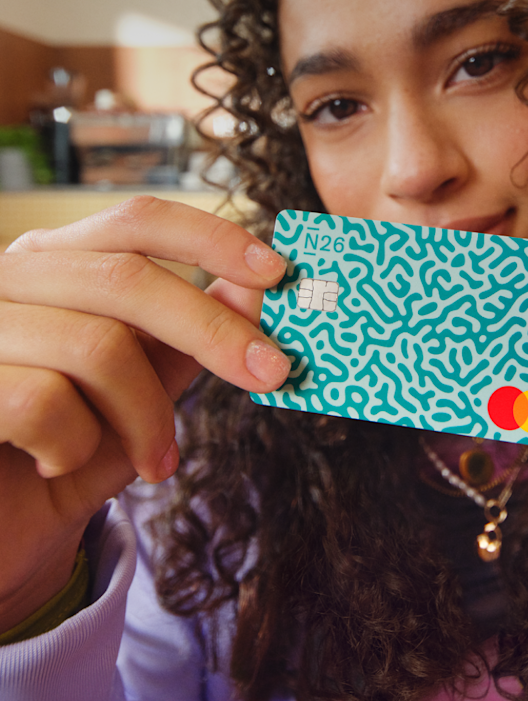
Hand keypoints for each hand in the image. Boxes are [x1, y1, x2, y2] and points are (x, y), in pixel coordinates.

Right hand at [0, 196, 287, 631]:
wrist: (0, 530)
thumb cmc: (68, 449)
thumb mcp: (142, 388)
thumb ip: (188, 335)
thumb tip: (254, 289)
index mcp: (56, 261)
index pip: (136, 221)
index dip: (210, 237)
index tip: (276, 272)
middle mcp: (10, 278)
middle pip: (128, 278)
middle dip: (212, 329)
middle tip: (271, 372)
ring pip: (97, 346)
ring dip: (145, 415)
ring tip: (156, 460)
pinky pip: (44, 402)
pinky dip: (74, 444)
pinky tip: (58, 464)